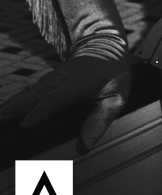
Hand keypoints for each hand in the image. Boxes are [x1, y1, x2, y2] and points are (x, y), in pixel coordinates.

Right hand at [0, 54, 131, 152]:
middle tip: (0, 122)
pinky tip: (2, 113)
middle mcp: (58, 82)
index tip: (26, 124)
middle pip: (33, 97)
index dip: (40, 112)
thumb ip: (100, 120)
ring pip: (26, 95)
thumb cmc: (112, 73)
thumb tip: (85, 146)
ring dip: (9, 107)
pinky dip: (12, 103)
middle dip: (15, 110)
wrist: (104, 47)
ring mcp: (49, 81)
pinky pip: (26, 93)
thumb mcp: (116, 96)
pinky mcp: (44, 83)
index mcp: (75, 86)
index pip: (55, 100)